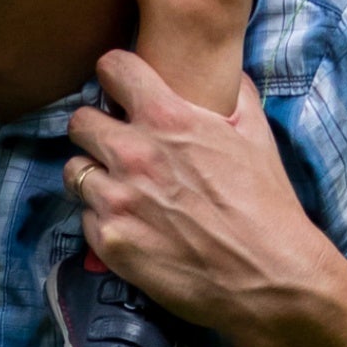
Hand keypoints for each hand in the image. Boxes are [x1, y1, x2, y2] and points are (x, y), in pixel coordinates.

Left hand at [64, 51, 343, 335]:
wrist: (271, 279)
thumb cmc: (268, 206)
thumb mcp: (257, 136)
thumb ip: (234, 95)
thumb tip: (225, 71)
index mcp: (167, 119)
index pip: (112, 67)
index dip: (116, 76)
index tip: (121, 89)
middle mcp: (132, 153)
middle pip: (80, 121)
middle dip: (98, 130)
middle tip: (118, 145)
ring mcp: (116, 199)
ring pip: (75, 170)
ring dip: (96, 177)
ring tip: (123, 190)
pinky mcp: (109, 241)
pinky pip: (86, 217)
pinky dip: (105, 220)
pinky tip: (133, 227)